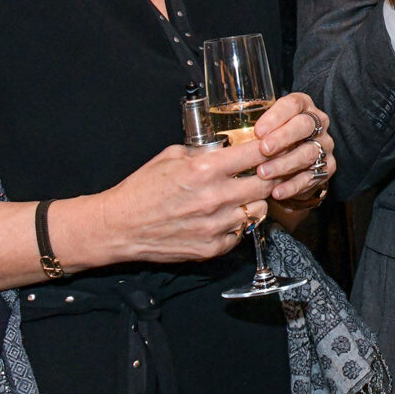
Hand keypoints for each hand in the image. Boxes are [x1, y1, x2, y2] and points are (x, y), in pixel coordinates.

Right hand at [91, 140, 276, 264]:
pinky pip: (240, 233)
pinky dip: (237, 224)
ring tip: (241, 196)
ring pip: (258, 210)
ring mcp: (216, 225)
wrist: (119, 226)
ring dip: (254, 201)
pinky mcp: (212, 247)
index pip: (255, 154)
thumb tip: (225, 148)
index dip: (270, 148)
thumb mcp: (170, 157)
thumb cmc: (141, 189)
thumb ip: (202, 152)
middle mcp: (215, 197)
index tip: (275, 146)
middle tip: (265, 173)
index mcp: (205, 170)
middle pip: (266, 184)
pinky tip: (224, 217)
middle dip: (269, 175)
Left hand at [253, 92, 334, 208]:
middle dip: (283, 138)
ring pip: (309, 152)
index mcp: (301, 106)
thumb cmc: (272, 140)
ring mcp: (324, 145)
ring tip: (264, 174)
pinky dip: (293, 186)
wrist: (294, 164)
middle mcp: (317, 123)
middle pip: (305, 125)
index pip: (293, 104)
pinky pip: (312, 177)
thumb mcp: (263, 128)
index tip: (258, 131)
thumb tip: (219, 136)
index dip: (276, 116)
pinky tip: (277, 192)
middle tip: (263, 149)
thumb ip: (251, 128)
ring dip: (285, 164)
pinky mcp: (327, 167)